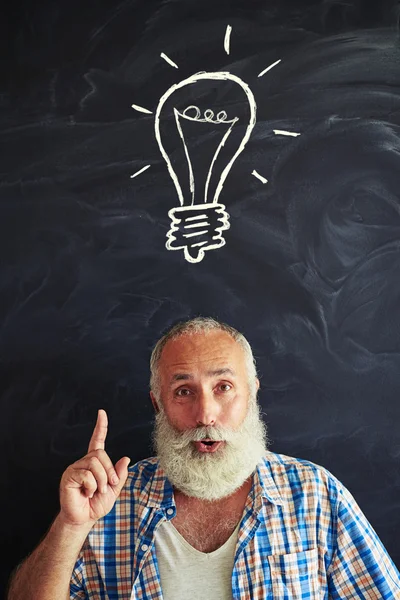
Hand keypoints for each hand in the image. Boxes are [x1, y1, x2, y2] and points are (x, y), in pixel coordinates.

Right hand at [59, 409, 129, 527]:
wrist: (84, 519)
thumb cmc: (96, 504)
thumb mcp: (114, 489)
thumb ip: (119, 474)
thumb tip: (125, 458)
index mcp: (95, 462)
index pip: (98, 440)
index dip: (101, 426)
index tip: (102, 413)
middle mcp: (84, 462)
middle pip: (100, 454)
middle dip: (109, 471)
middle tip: (108, 486)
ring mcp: (75, 468)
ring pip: (95, 463)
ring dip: (101, 480)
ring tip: (96, 491)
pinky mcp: (68, 476)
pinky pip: (86, 475)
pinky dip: (92, 486)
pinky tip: (86, 493)